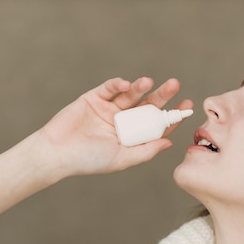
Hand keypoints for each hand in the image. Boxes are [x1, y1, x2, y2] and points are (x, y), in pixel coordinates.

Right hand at [35, 77, 192, 176]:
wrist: (57, 153)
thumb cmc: (88, 160)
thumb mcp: (122, 158)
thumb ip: (145, 150)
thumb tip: (169, 143)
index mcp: (131, 137)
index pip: (155, 125)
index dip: (170, 117)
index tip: (185, 108)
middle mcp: (122, 122)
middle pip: (147, 106)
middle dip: (162, 96)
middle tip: (175, 85)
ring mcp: (108, 109)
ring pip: (130, 95)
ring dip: (141, 87)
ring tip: (149, 82)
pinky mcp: (93, 98)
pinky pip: (109, 87)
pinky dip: (118, 83)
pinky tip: (127, 84)